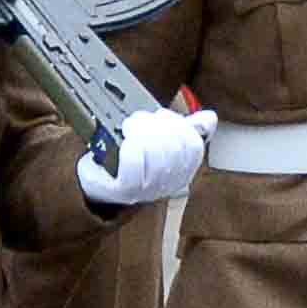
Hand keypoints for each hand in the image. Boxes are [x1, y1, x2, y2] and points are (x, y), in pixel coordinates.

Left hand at [78, 103, 211, 212]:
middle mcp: (169, 185)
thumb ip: (185, 129)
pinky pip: (134, 163)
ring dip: (141, 131)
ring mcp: (148, 190)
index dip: (179, 124)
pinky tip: (124, 142)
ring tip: (129, 128)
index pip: (194, 146)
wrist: (96, 181)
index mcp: (183, 172)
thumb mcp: (159, 140)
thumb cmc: (127, 159)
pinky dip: (130, 146)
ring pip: (156, 152)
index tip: (160, 116)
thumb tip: (209, 118)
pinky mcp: (125, 190)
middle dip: (156, 124)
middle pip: (175, 146)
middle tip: (139, 121)